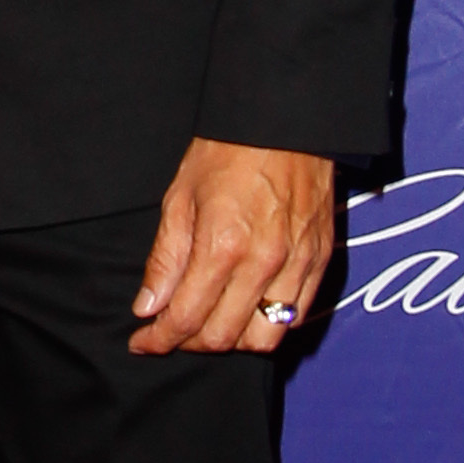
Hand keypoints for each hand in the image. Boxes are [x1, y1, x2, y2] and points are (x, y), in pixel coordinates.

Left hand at [129, 142, 335, 356]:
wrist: (285, 119)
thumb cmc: (227, 152)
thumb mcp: (179, 199)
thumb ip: (165, 260)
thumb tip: (148, 308)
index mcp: (223, 246)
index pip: (186, 318)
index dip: (159, 339)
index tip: (143, 342)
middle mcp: (264, 263)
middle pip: (223, 337)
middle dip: (189, 342)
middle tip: (172, 330)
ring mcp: (297, 265)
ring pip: (265, 339)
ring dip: (232, 340)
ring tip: (211, 321)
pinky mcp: (320, 260)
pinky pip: (296, 316)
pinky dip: (268, 324)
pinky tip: (246, 309)